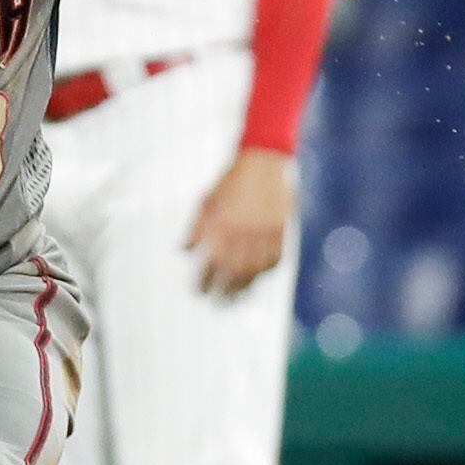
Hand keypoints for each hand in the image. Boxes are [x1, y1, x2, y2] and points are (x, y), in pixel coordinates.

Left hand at [186, 148, 297, 296]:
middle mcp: (244, 233)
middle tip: (217, 302)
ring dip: (244, 288)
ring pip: (255, 271)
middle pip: (233, 273)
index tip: (198, 291)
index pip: (210, 263)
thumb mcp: (206, 201)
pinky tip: (257, 277)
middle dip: (224, 291)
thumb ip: (195, 228)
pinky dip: (265, 272)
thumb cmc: (231, 181)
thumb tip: (183, 251)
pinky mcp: (281, 232)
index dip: (203, 281)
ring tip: (236, 298)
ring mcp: (265, 234)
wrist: (262, 162)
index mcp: (222, 225)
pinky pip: (274, 260)